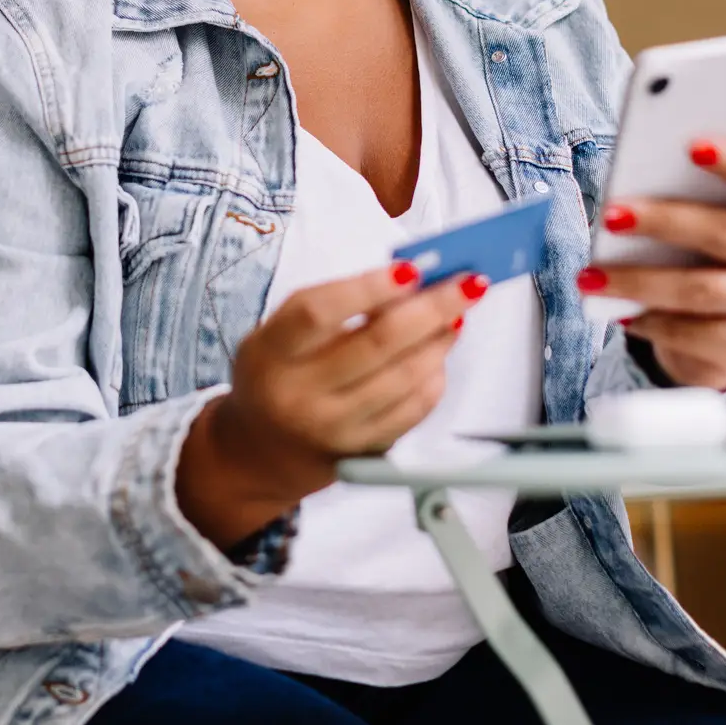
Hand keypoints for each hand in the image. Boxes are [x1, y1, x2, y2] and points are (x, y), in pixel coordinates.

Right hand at [175, 262, 487, 549]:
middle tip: (466, 282)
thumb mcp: (280, 334)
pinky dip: (434, 377)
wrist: (258, 453)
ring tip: (457, 315)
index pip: (318, 312)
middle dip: (431, 308)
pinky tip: (438, 355)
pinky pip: (412, 411)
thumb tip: (409, 279)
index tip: (411, 270)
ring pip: (403, 379)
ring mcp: (333, 429)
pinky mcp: (362, 455)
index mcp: (270, 353)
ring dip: (440, 341)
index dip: (367, 288)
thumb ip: (332, 306)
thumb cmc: (278, 375)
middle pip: (376, 344)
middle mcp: (299, 395)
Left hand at [579, 140, 725, 390]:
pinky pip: (694, 333)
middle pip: (723, 232)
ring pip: (701, 289)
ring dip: (639, 281)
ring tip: (590, 277)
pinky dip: (650, 322)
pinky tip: (618, 313)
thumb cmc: (705, 260)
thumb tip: (624, 197)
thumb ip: (679, 204)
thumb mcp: (701, 227)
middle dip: (662, 221)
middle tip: (610, 215)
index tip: (692, 145)